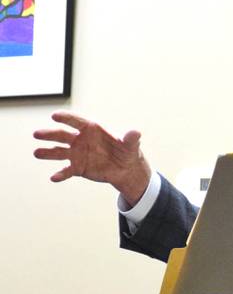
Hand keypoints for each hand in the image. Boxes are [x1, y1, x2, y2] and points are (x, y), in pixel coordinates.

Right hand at [32, 111, 150, 204]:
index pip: (77, 121)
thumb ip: (130, 138)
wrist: (125, 168)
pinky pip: (67, 171)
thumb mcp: (131, 145)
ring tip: (36, 153)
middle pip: (62, 135)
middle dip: (49, 134)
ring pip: (59, 152)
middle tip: (37, 134)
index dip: (66, 118)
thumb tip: (136, 132)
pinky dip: (61, 174)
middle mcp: (80, 139)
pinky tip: (54, 178)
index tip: (54, 115)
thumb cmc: (127, 151)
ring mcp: (77, 153)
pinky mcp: (78, 167)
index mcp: (92, 129)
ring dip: (47, 152)